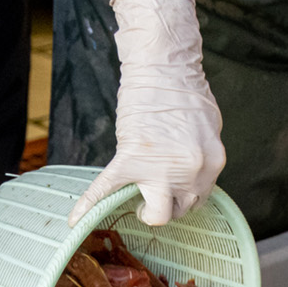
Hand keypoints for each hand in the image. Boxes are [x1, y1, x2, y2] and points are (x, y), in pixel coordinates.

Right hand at [70, 0, 224, 227]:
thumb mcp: (208, 129)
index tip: (174, 191)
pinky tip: (76, 220)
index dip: (184, 196)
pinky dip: (89, 206)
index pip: (200, 198)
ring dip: (147, 208)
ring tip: (137, 196)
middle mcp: (190, 172)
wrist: (163, 66)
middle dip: (168, 204)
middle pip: (180, 210)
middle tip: (156, 192)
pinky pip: (107, 190)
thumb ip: (201, 157)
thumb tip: (190, 174)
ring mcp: (161, 169)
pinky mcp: (131, 159)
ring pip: (156, 213)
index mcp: (211, 163)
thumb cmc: (185, 90)